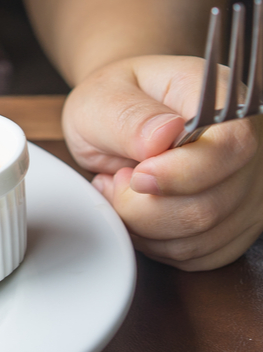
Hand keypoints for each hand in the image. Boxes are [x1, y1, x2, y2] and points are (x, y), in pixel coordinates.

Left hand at [63, 55, 262, 269]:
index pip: (230, 148)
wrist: (122, 119)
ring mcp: (250, 189)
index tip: (135, 177)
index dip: (178, 174)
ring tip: (125, 192)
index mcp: (222, 101)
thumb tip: (161, 136)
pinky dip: (159, 243)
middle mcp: (251, 146)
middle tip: (118, 179)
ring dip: (145, 227)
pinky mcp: (238, 222)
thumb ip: (130, 117)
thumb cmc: (116, 103)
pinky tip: (141, 213)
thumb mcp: (103, 97)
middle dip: (144, 207)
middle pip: (210, 207)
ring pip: (201, 239)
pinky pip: (200, 255)